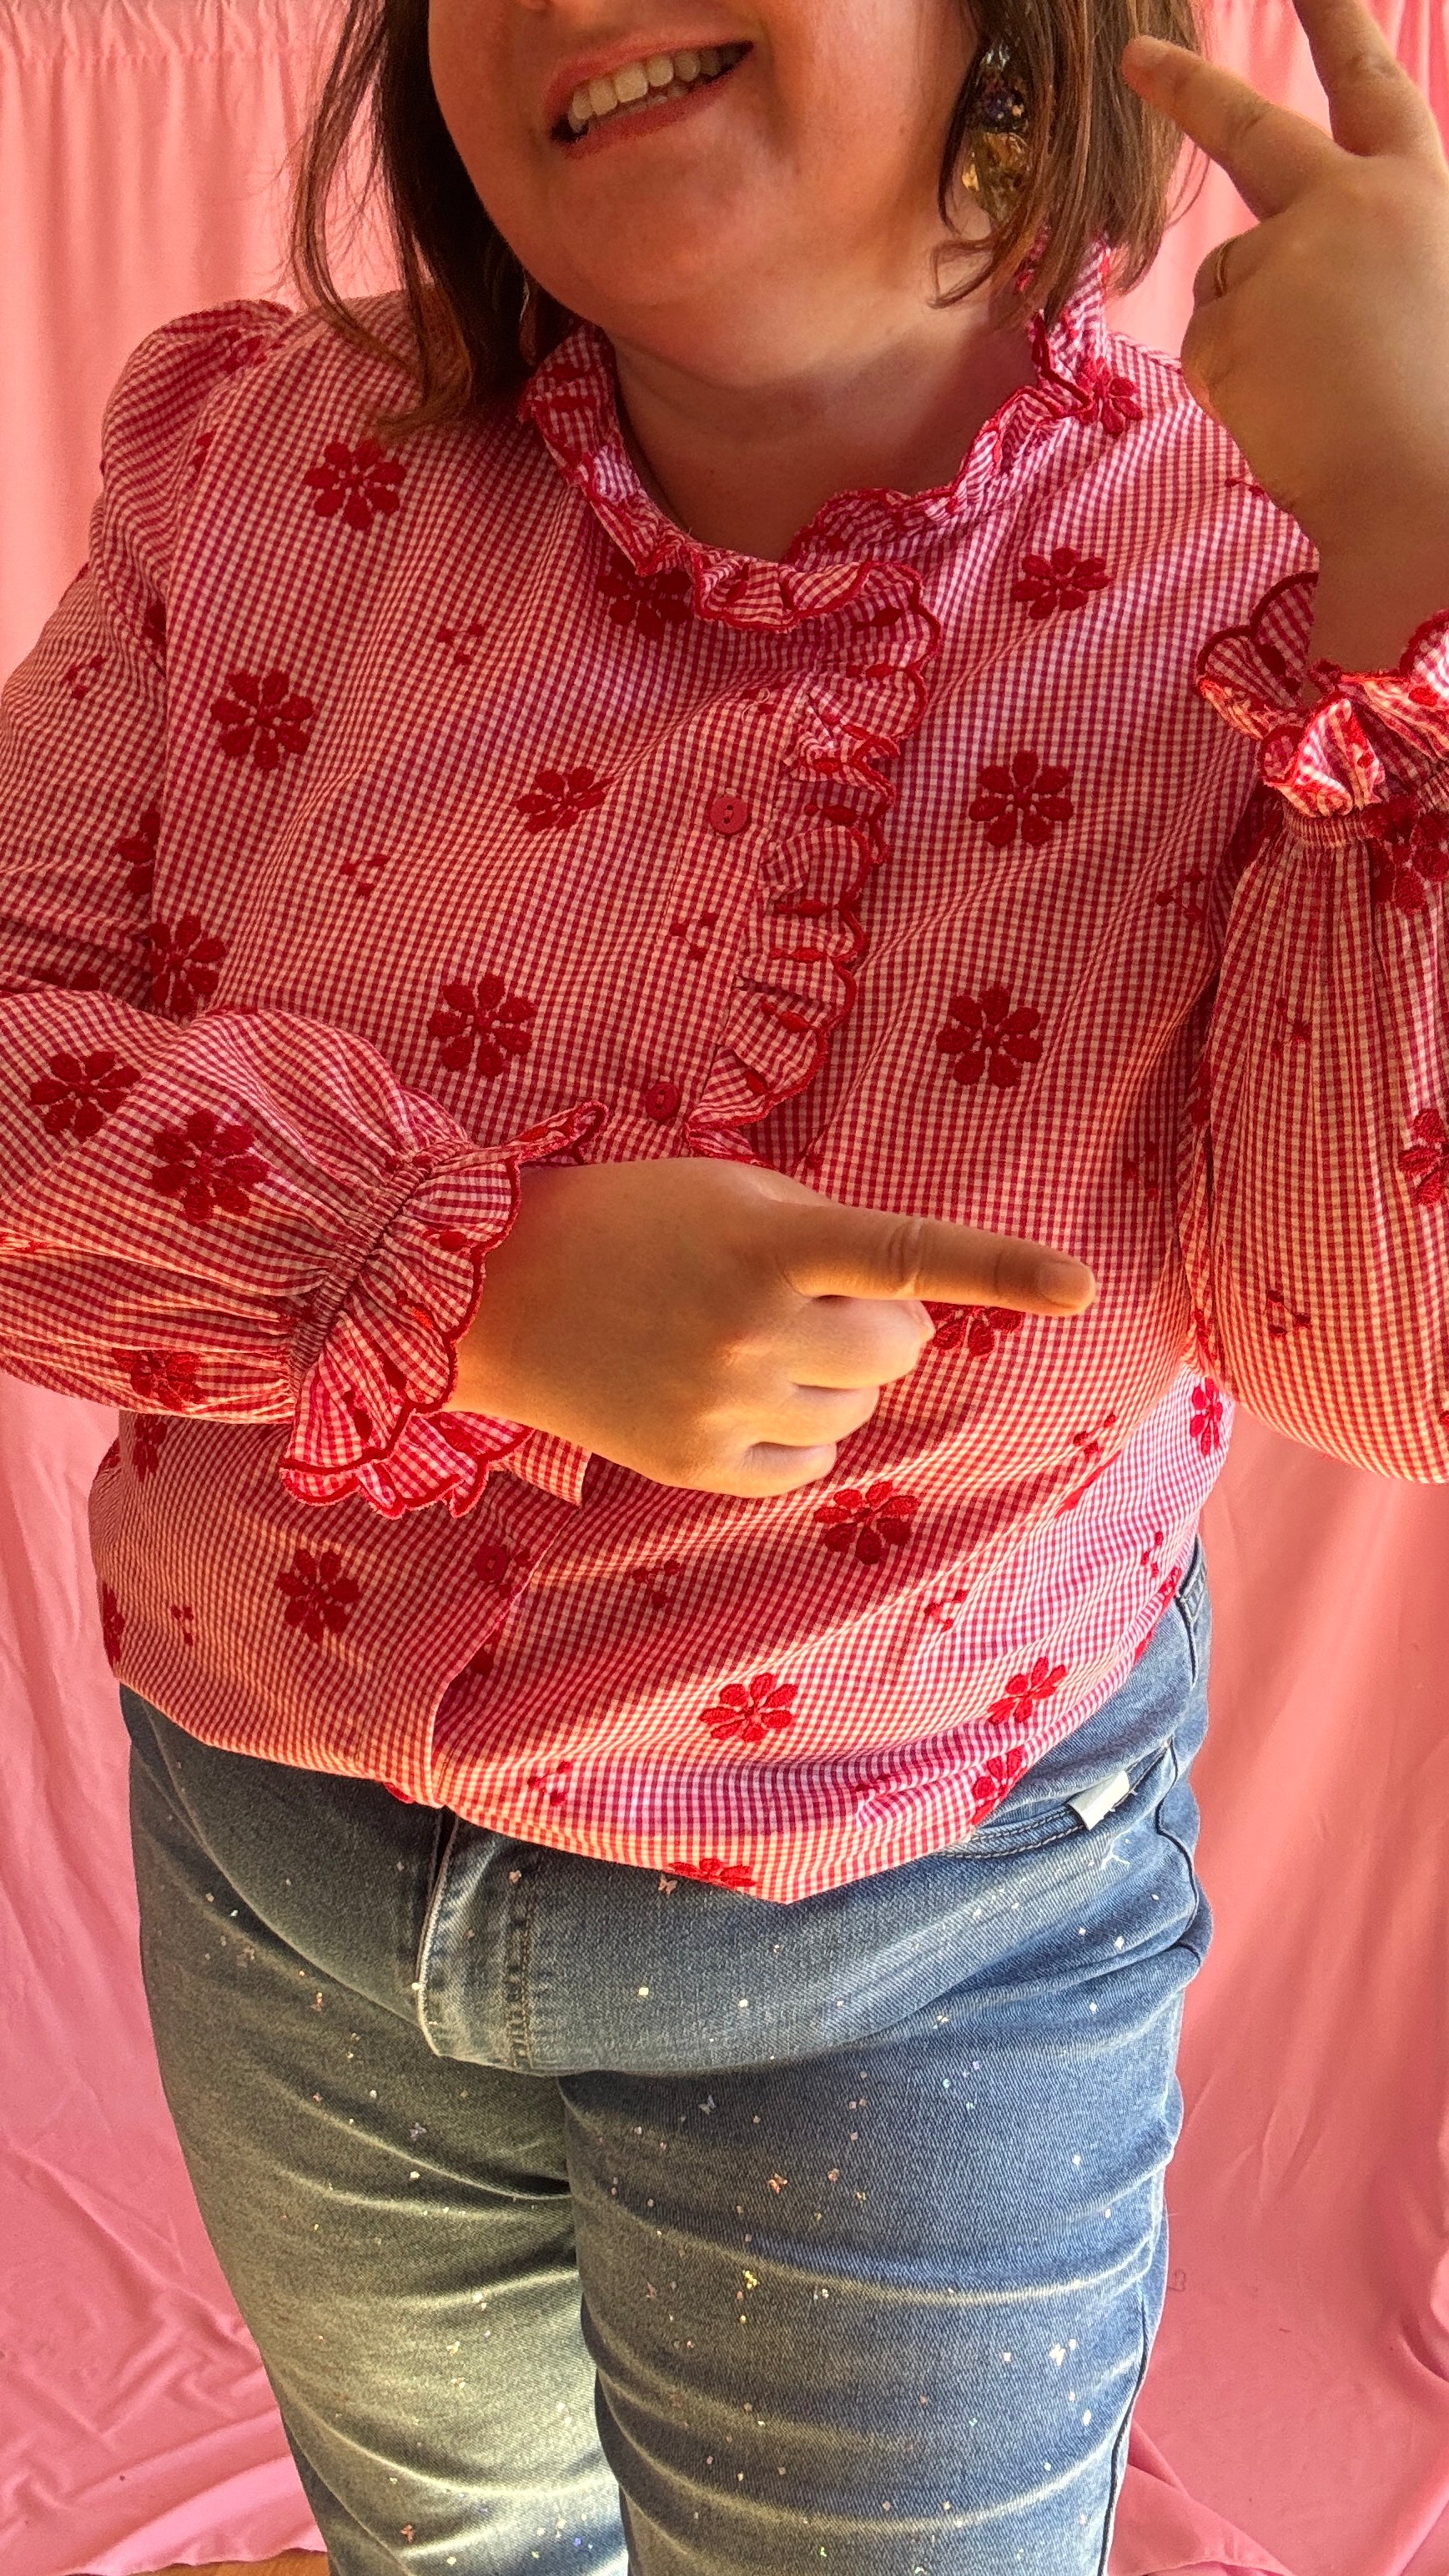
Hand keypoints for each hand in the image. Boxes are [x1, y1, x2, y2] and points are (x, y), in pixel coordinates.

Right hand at [444, 1157, 1095, 1497]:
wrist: (493, 1294)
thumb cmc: (624, 1220)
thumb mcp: (726, 1191)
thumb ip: (822, 1233)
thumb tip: (905, 1297)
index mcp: (770, 1245)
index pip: (911, 1255)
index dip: (1004, 1271)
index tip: (1081, 1288)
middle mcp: (755, 1330)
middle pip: (899, 1349)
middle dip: (879, 1326)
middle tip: (815, 1300)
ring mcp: (724, 1406)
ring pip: (855, 1412)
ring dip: (833, 1379)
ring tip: (751, 1341)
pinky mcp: (697, 1466)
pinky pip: (807, 1465)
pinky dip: (794, 1434)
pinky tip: (734, 1394)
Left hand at [1122, 0, 1448, 659]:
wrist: (1426, 494)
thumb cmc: (1441, 412)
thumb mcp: (1431, 299)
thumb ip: (1374, 257)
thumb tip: (1306, 284)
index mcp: (1416, 198)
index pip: (1372, 89)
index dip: (1339, 24)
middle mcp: (1345, 207)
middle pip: (1250, 132)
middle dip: (1188, 86)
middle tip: (1135, 56)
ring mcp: (1280, 260)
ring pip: (1232, 287)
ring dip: (1257, 339)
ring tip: (1326, 395)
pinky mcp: (1226, 324)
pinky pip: (1211, 355)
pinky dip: (1239, 391)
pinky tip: (1294, 418)